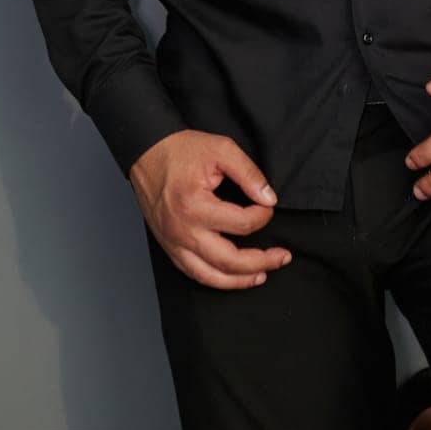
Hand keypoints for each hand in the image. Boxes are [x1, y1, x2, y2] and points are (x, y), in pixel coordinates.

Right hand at [129, 129, 293, 289]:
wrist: (147, 154)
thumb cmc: (181, 150)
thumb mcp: (221, 149)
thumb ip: (248, 173)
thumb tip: (269, 198)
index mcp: (195, 204)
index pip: (241, 223)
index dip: (263, 215)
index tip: (269, 206)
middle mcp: (183, 230)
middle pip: (229, 260)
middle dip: (261, 261)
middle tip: (283, 256)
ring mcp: (174, 243)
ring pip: (211, 276)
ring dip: (241, 280)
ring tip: (263, 274)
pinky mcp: (169, 247)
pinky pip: (195, 274)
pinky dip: (217, 280)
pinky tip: (233, 277)